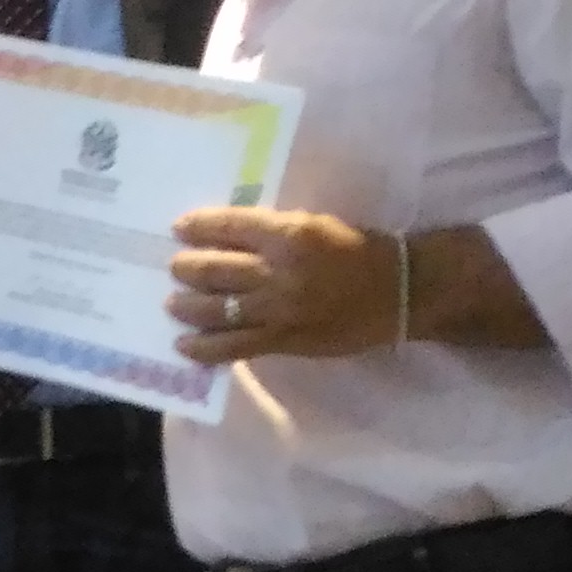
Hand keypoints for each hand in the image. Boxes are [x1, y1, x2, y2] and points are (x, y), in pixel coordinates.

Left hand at [167, 206, 401, 363]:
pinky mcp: (283, 340)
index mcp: (288, 233)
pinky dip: (204, 347)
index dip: (198, 226)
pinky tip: (183, 346)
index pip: (230, 225)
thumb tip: (229, 235)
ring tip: (172, 303)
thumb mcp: (314, 225)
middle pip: (215, 268)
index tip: (179, 227)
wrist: (399, 292)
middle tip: (175, 267)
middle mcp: (278, 270)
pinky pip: (234, 346)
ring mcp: (278, 309)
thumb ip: (273, 230)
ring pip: (217, 308)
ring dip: (187, 306)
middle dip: (187, 267)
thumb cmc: (359, 251)